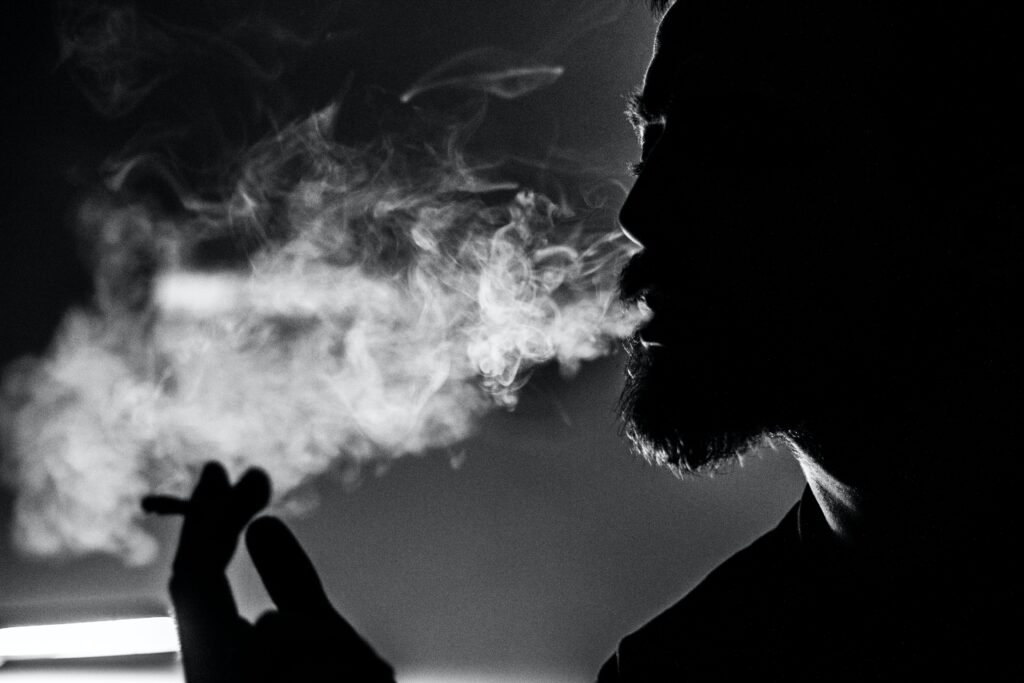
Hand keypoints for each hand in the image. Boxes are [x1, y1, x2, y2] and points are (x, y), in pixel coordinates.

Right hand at [165, 462, 394, 681]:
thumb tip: (262, 523)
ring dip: (323, 641)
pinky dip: (349, 667)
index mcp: (212, 664)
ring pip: (277, 632)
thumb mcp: (316, 631)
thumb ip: (288, 580)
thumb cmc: (336, 681)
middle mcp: (211, 682)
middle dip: (220, 525)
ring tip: (347, 678)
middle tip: (253, 473)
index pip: (191, 584)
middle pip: (196, 589)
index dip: (200, 526)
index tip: (217, 470)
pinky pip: (325, 665)